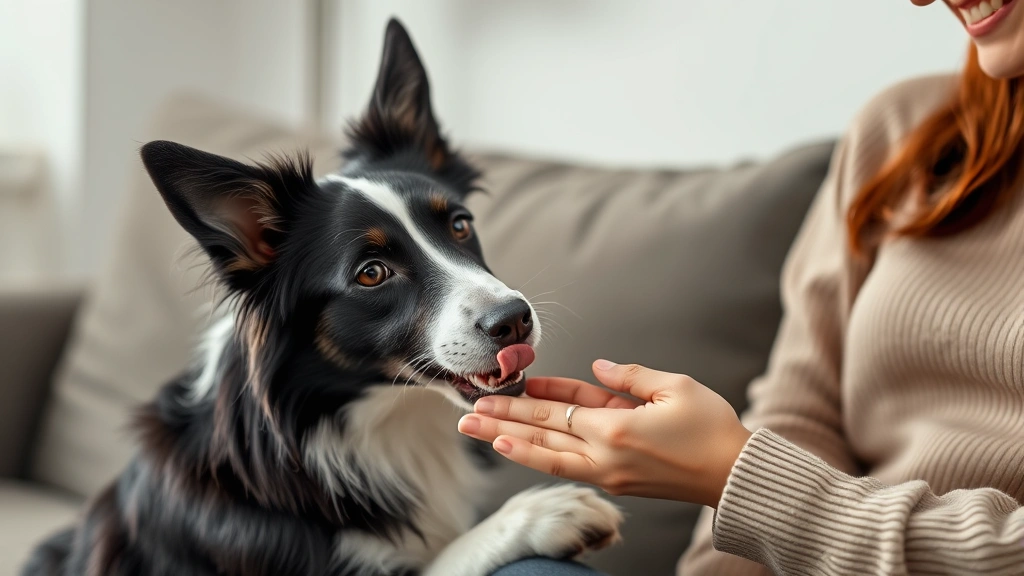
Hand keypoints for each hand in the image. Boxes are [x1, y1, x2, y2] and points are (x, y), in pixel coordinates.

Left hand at [457, 360, 752, 507]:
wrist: (734, 475)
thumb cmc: (711, 428)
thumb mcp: (674, 388)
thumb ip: (629, 377)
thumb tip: (598, 367)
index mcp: (617, 429)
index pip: (559, 411)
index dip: (526, 399)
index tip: (495, 392)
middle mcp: (605, 455)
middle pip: (543, 434)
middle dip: (503, 422)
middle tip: (467, 415)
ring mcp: (608, 472)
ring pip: (548, 456)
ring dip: (512, 442)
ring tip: (480, 432)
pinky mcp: (615, 481)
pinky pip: (568, 466)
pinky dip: (540, 456)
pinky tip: (519, 446)